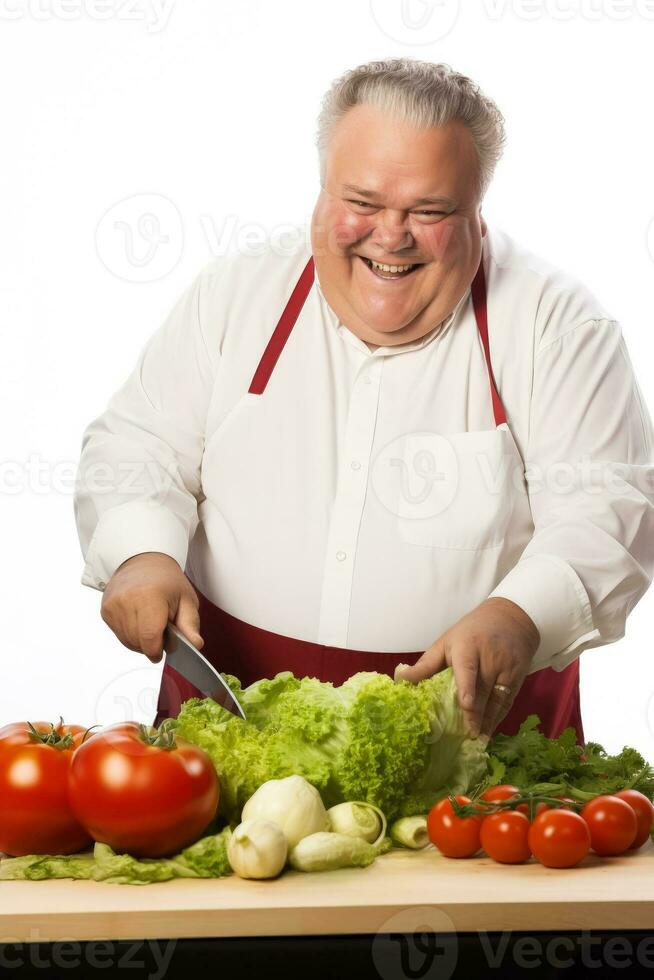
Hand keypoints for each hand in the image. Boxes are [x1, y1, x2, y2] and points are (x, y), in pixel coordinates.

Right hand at [100, 552, 202, 662]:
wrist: (144, 561)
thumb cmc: (168, 581)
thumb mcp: (187, 600)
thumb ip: (190, 625)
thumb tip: (195, 645)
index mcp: (150, 596)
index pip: (150, 637)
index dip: (158, 650)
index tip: (164, 650)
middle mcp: (127, 599)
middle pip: (138, 642)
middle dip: (151, 645)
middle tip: (162, 629)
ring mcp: (113, 605)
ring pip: (127, 641)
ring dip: (141, 641)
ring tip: (151, 623)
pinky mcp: (106, 610)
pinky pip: (119, 635)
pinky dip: (131, 634)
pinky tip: (139, 620)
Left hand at [397, 598, 539, 741]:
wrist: (511, 619)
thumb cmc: (471, 632)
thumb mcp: (447, 642)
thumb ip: (426, 664)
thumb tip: (401, 680)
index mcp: (468, 647)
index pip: (468, 669)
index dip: (467, 688)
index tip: (465, 706)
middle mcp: (490, 658)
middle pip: (482, 690)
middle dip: (474, 715)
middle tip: (463, 738)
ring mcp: (507, 669)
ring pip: (496, 700)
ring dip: (486, 722)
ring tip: (475, 741)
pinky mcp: (518, 678)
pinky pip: (506, 703)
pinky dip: (497, 719)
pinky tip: (487, 732)